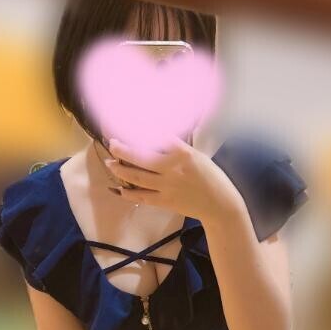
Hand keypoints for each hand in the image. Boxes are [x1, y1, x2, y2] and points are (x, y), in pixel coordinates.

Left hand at [105, 136, 243, 222]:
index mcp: (183, 154)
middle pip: (141, 158)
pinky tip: (120, 189)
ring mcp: (168, 187)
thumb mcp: (197, 156)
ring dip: (121, 170)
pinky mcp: (166, 202)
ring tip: (110, 164)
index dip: (141, 132)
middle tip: (112, 144)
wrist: (220, 205)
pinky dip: (129, 193)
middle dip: (123, 150)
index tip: (129, 125)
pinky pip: (143, 197)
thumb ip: (177, 148)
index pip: (157, 138)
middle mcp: (173, 169)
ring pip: (138, 177)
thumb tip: (157, 138)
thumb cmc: (211, 178)